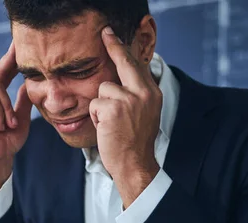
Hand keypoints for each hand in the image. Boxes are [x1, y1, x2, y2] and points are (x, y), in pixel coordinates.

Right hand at [0, 42, 32, 194]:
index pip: (1, 72)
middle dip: (8, 98)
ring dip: (6, 111)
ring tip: (3, 127)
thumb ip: (23, 102)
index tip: (18, 43)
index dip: (9, 58)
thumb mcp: (21, 119)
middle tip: (9, 123)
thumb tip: (28, 85)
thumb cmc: (7, 143)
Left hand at [89, 27, 161, 207]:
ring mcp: (128, 99)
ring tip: (111, 123)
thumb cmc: (135, 142)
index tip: (113, 36)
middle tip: (105, 34)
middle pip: (124, 62)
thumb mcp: (145, 114)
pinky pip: (95, 103)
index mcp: (152, 93)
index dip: (124, 50)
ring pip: (103, 88)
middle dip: (113, 46)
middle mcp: (143, 92)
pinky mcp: (112, 108)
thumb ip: (138, 94)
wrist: (134, 163)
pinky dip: (96, 116)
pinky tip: (106, 128)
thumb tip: (125, 78)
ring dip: (101, 106)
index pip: (137, 65)